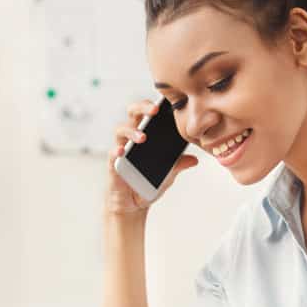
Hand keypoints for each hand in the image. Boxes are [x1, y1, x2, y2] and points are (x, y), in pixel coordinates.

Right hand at [105, 99, 197, 216]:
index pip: (148, 113)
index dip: (154, 104)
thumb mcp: (168, 174)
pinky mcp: (113, 163)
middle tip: (154, 110)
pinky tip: (123, 151)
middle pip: (132, 113)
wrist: (134, 204)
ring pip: (120, 130)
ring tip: (143, 137)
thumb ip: (178, 165)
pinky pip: (112, 153)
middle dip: (142, 107)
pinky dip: (116, 150)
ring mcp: (121, 148)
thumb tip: (194, 159)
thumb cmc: (148, 183)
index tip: (165, 101)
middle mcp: (131, 137)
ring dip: (132, 131)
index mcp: (146, 134)